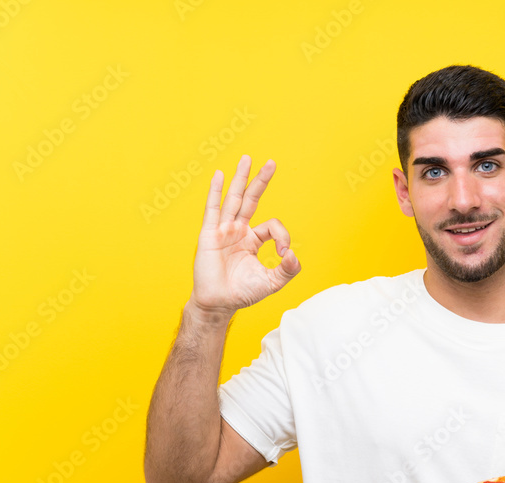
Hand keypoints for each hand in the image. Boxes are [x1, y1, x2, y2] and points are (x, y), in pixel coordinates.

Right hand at [190, 155, 300, 318]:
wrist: (219, 303)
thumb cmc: (243, 293)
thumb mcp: (272, 282)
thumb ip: (287, 270)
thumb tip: (294, 255)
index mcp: (252, 240)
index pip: (272, 226)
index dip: (282, 237)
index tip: (284, 254)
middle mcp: (238, 231)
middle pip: (251, 199)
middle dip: (261, 181)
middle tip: (271, 162)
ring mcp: (223, 230)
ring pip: (234, 199)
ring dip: (240, 178)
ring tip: (247, 158)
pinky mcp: (210, 234)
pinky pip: (213, 209)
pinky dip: (216, 192)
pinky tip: (219, 175)